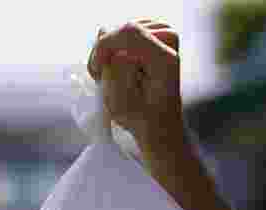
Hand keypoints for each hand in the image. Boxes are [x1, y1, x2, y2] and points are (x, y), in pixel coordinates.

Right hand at [87, 20, 183, 146]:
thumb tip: (103, 30)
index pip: (129, 33)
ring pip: (121, 31)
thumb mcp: (120, 103)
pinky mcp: (155, 30)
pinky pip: (123, 32)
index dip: (104, 46)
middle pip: (123, 30)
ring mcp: (164, 32)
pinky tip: (118, 68)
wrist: (159, 122)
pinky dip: (114, 49)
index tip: (95, 70)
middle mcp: (170, 39)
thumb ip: (111, 66)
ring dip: (109, 54)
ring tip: (111, 78)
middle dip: (105, 53)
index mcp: (165, 58)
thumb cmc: (141, 117)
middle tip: (102, 80)